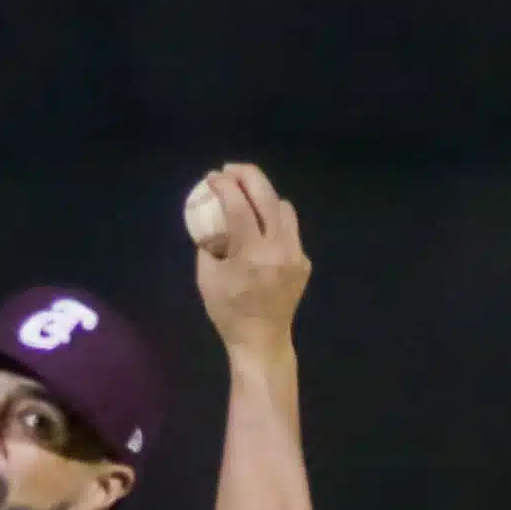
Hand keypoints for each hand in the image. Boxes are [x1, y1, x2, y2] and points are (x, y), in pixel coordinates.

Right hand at [191, 163, 307, 354]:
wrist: (262, 340)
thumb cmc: (228, 311)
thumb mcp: (207, 277)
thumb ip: (208, 244)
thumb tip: (210, 217)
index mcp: (250, 255)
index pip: (239, 207)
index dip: (225, 186)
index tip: (212, 177)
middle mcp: (277, 250)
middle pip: (267, 197)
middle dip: (247, 176)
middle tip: (230, 169)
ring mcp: (295, 255)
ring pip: (284, 209)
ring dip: (264, 195)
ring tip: (246, 194)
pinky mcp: (303, 262)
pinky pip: (289, 230)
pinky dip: (273, 221)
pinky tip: (260, 226)